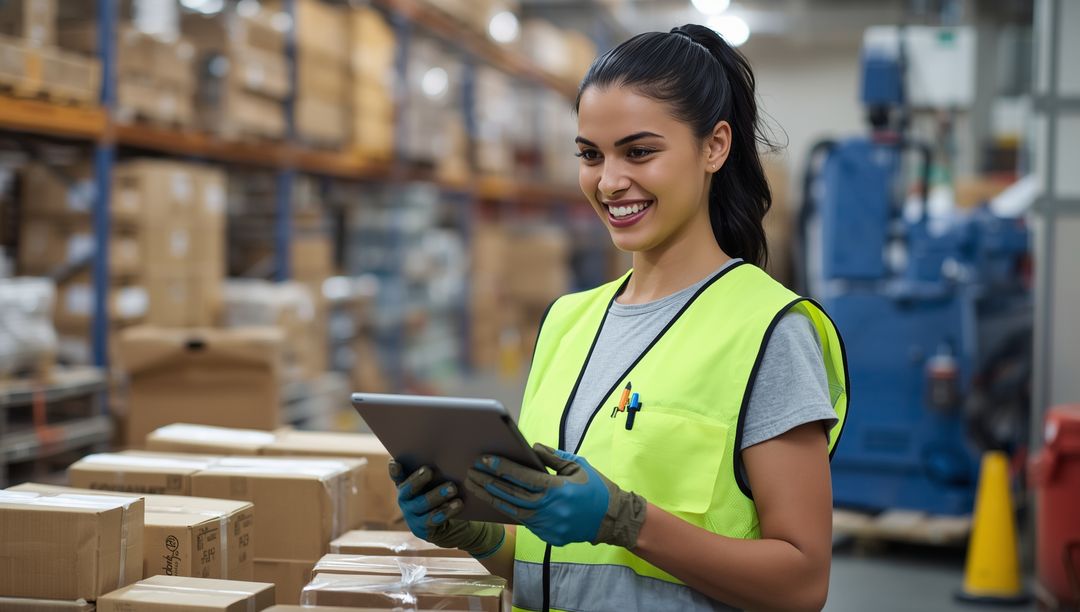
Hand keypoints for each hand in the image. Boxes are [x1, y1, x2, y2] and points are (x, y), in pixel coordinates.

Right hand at [389, 461, 504, 557]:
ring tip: (452, 488)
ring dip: (437, 495)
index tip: (395, 463)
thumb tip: (446, 449)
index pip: (397, 476)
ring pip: (422, 504)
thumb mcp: (433, 483)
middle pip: (408, 489)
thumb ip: (431, 470)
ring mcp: (411, 515)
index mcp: (404, 485)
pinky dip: (447, 511)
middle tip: (430, 470)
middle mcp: (404, 499)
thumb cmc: (437, 494)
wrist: (443, 526)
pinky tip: (458, 504)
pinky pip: (434, 519)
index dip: (395, 470)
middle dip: (419, 479)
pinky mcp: (422, 529)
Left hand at [465, 443, 646, 547]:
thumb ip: (553, 456)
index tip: (484, 460)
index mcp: (557, 489)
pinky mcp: (549, 537)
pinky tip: (496, 501)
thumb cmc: (596, 488)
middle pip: (512, 496)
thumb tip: (531, 447)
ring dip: (493, 498)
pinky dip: (510, 511)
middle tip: (470, 473)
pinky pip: (525, 522)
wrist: (614, 519)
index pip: (523, 477)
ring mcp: (549, 526)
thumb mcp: (578, 465)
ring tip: (476, 487)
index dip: (502, 468)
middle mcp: (550, 509)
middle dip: (489, 483)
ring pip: (514, 512)